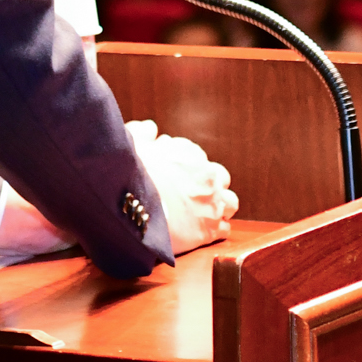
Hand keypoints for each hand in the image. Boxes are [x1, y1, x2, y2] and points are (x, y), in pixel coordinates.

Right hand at [126, 120, 236, 254]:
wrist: (133, 206)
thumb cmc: (131, 174)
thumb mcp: (132, 143)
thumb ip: (142, 133)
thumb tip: (150, 129)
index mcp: (190, 154)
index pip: (198, 159)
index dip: (187, 169)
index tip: (176, 178)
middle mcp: (207, 176)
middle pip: (220, 178)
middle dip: (211, 185)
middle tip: (195, 195)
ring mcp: (212, 203)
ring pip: (230, 203)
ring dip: (220, 207)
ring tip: (205, 215)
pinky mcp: (210, 229)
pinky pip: (224, 229)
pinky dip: (216, 231)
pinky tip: (203, 233)